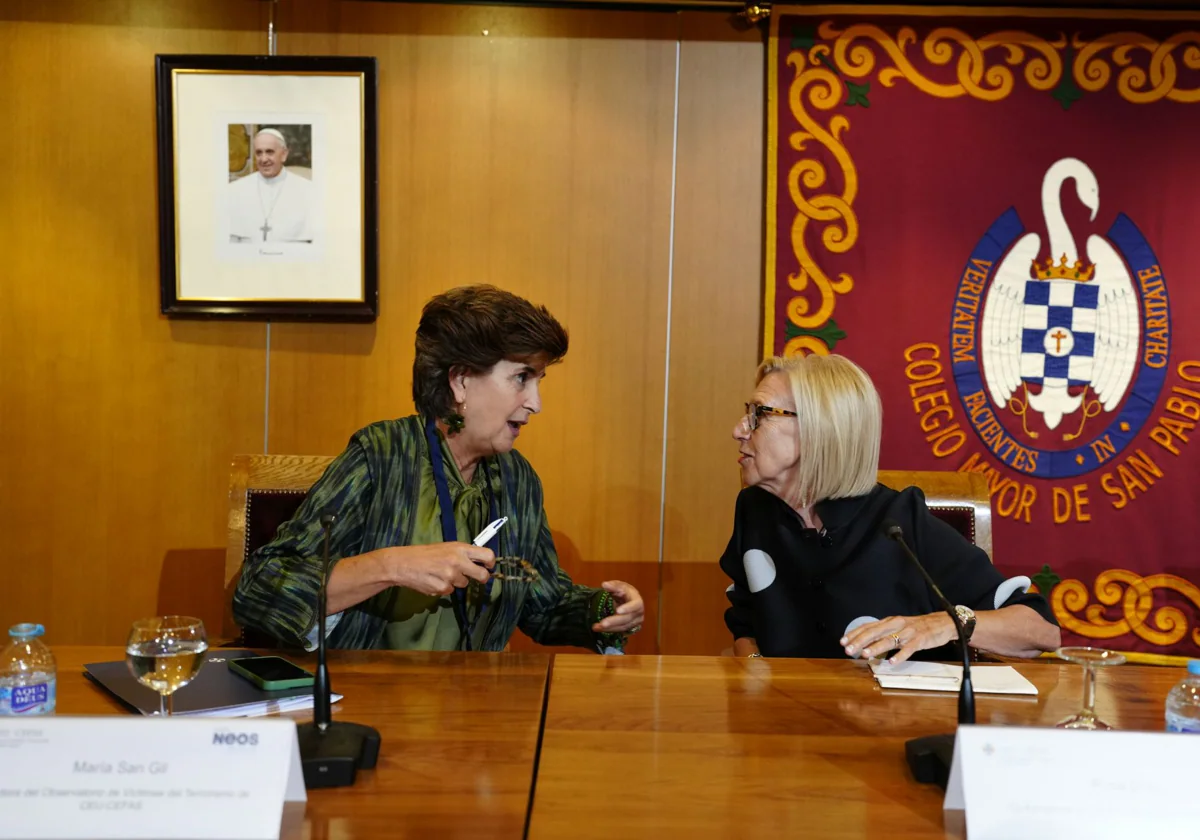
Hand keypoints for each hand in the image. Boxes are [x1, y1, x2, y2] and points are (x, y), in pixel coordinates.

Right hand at [389, 542, 494, 596]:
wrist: (403, 563)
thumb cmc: (425, 553)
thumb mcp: (447, 547)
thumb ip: (463, 553)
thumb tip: (479, 561)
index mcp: (460, 548)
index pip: (487, 555)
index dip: (491, 563)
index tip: (489, 566)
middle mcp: (458, 562)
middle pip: (482, 576)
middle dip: (482, 578)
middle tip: (477, 577)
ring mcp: (451, 576)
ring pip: (464, 584)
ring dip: (457, 581)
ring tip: (441, 573)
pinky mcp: (443, 588)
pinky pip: (450, 591)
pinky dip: (444, 587)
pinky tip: (434, 580)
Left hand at [592, 581, 644, 633]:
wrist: (628, 600)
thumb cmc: (624, 592)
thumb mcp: (620, 586)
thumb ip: (613, 586)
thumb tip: (604, 584)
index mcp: (637, 601)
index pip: (635, 605)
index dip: (628, 608)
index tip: (617, 611)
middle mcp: (638, 613)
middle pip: (627, 619)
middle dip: (614, 621)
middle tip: (602, 623)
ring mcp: (635, 622)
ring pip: (622, 627)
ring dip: (609, 628)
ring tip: (596, 627)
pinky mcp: (629, 628)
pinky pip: (619, 630)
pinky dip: (608, 630)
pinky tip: (598, 628)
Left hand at [840, 612, 956, 663]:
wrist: (941, 623)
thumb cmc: (917, 627)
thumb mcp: (898, 626)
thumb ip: (883, 633)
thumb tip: (865, 642)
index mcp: (889, 621)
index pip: (868, 627)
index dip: (855, 634)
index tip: (843, 641)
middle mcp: (896, 624)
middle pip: (875, 632)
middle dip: (860, 641)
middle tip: (849, 650)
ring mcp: (908, 632)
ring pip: (889, 640)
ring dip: (876, 647)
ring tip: (865, 654)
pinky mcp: (919, 640)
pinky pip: (908, 649)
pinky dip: (900, 655)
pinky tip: (892, 662)